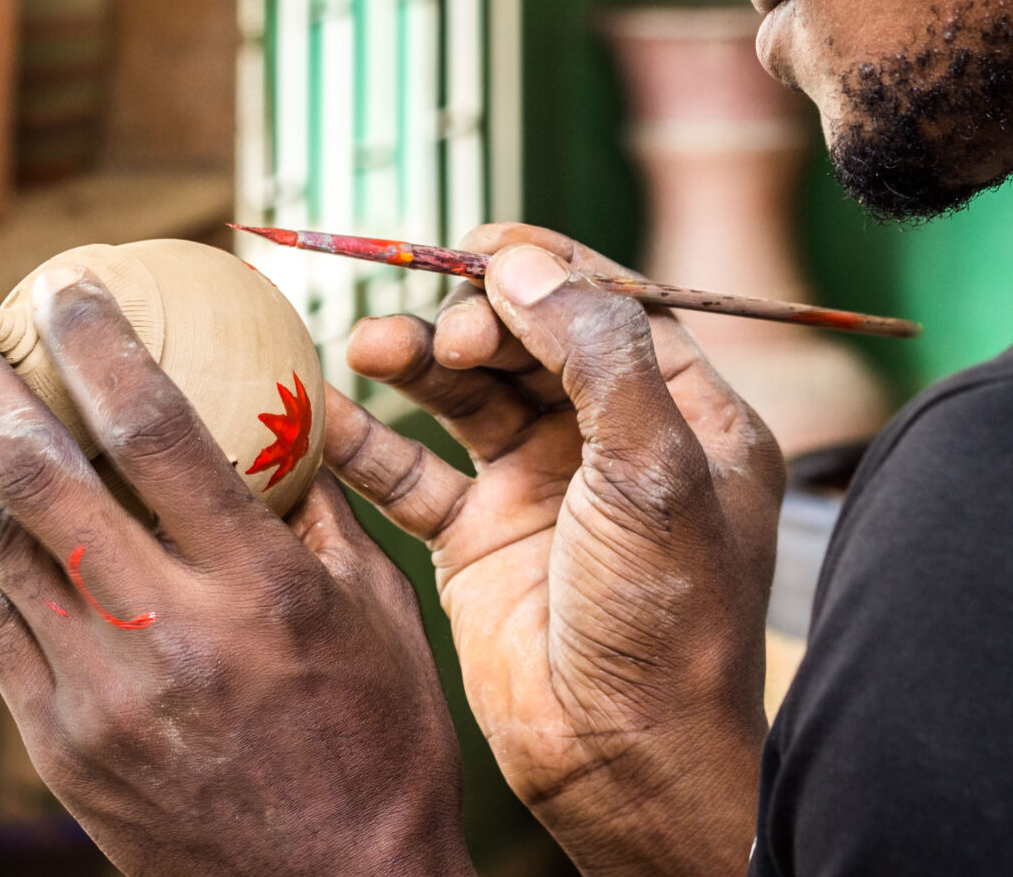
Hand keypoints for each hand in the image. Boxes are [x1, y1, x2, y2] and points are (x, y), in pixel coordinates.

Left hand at [0, 264, 473, 876]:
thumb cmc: (378, 740)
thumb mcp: (381, 610)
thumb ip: (320, 506)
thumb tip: (278, 400)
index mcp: (263, 589)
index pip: (166, 435)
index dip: (103, 348)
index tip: (66, 282)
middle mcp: (172, 632)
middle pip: (44, 482)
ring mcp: (102, 694)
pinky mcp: (57, 744)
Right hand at [327, 223, 786, 876]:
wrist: (626, 764)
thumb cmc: (671, 622)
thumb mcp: (655, 472)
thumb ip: (597, 357)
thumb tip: (526, 267)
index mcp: (688, 414)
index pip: (613, 305)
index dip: (547, 269)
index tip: (482, 248)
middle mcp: (612, 441)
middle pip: (530, 339)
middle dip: (474, 318)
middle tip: (440, 337)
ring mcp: (541, 487)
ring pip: (465, 394)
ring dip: (414, 362)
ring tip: (370, 345)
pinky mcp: (477, 538)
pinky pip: (411, 470)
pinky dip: (367, 438)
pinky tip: (325, 411)